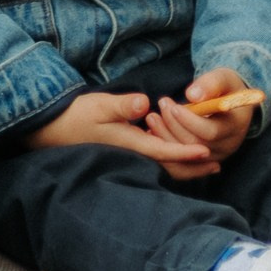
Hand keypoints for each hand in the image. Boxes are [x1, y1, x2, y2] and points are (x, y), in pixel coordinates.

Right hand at [26, 90, 219, 173]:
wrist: (54, 130)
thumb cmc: (76, 116)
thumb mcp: (99, 106)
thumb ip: (122, 106)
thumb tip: (145, 103)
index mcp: (130, 144)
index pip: (164, 151)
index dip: (186, 152)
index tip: (207, 152)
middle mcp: (132, 154)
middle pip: (169, 166)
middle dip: (193, 167)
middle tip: (217, 165)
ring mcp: (129, 155)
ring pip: (162, 165)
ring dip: (184, 164)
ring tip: (205, 161)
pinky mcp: (125, 151)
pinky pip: (154, 160)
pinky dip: (170, 158)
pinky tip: (177, 152)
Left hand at [151, 69, 261, 167]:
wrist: (230, 104)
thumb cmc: (227, 88)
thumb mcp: (224, 78)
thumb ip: (211, 84)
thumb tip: (192, 95)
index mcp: (235, 127)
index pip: (211, 133)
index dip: (190, 121)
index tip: (174, 107)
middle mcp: (226, 146)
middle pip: (195, 145)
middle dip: (174, 125)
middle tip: (162, 104)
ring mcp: (213, 156)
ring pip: (185, 156)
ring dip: (165, 136)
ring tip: (153, 117)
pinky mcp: (201, 161)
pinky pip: (180, 163)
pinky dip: (165, 148)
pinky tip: (153, 131)